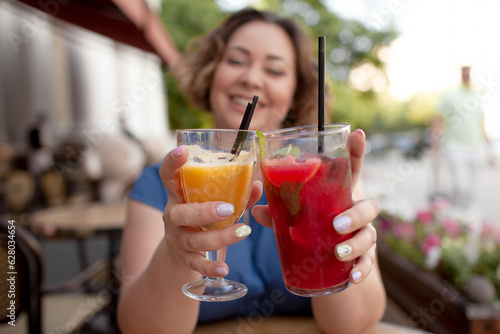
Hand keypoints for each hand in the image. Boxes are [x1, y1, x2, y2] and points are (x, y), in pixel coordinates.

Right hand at [159, 145, 262, 277]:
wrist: (182, 246)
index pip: (168, 175)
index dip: (172, 162)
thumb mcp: (213, 199)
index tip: (183, 151)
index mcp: (178, 193)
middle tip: (228, 209)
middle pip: (180, 213)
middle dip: (204, 211)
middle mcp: (172, 214)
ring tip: (243, 232)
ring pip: (192, 239)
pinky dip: (209, 268)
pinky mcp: (182, 257)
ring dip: (219, 236)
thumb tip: (258, 185)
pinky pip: (194, 264)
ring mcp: (175, 237)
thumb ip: (236, 192)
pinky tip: (224, 270)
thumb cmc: (202, 212)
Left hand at [252, 129, 378, 282]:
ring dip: (356, 244)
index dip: (356, 151)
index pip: (352, 170)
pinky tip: (352, 277)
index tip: (356, 133)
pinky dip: (362, 269)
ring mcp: (363, 234)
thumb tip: (257, 209)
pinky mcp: (363, 256)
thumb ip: (279, 211)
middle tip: (336, 224)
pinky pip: (368, 262)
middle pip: (368, 206)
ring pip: (369, 235)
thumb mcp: (295, 217)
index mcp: (341, 195)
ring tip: (339, 252)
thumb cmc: (312, 228)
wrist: (330, 262)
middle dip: (355, 214)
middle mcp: (356, 212)